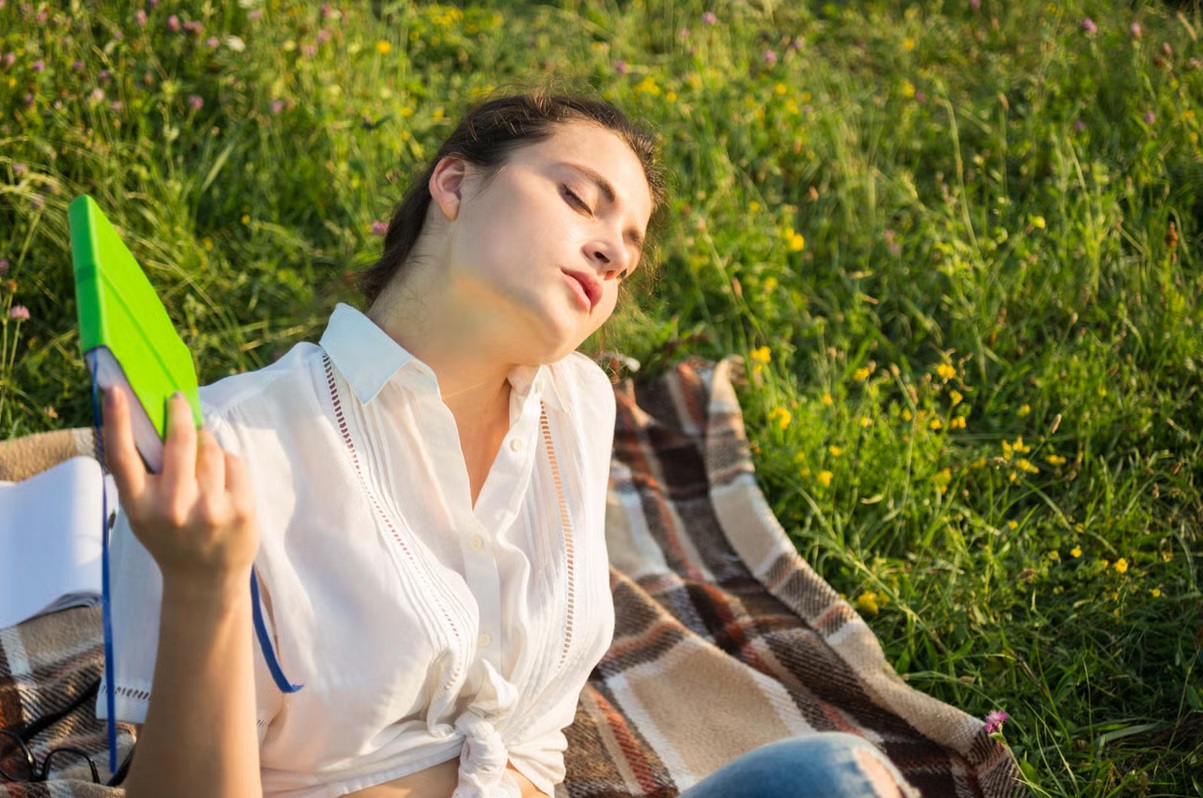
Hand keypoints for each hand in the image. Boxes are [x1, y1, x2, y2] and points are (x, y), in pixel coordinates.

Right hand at [103, 386, 258, 592]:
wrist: (205, 581)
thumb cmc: (171, 537)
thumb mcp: (143, 512)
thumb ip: (145, 474)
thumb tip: (155, 418)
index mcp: (139, 506)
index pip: (122, 456)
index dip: (116, 419)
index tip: (114, 389)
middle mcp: (172, 507)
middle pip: (180, 439)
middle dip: (179, 413)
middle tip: (178, 402)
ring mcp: (210, 509)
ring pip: (211, 447)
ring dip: (207, 444)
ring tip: (202, 461)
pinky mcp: (240, 510)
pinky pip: (234, 462)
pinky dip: (228, 463)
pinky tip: (221, 481)